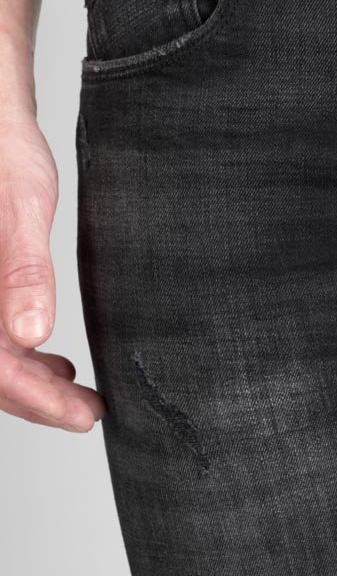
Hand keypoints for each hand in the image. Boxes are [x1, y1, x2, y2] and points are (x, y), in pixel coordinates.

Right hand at [0, 116, 105, 431]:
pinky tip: (56, 363)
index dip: (33, 399)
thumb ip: (23, 273)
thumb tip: (31, 335)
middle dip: (36, 402)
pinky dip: (23, 356)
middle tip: (89, 416)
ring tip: (80, 398)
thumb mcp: (20, 211)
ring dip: (31, 384)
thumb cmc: (4, 158)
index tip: (80, 417)